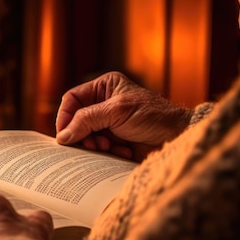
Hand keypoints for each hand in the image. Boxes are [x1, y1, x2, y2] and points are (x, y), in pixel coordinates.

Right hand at [55, 71, 192, 160]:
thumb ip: (86, 120)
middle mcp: (104, 103)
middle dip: (82, 133)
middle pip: (76, 120)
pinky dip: (105, 152)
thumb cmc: (153, 116)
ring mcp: (109, 123)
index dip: (65, 116)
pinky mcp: (114, 140)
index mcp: (104, 87)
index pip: (73, 99)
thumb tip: (63, 136)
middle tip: (91, 144)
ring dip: (94, 144)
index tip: (64, 135)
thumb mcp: (116, 112)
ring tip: (108, 147)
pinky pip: (97, 148)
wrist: (177, 138)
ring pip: (85, 136)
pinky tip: (120, 151)